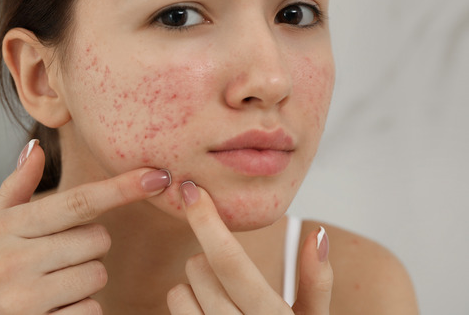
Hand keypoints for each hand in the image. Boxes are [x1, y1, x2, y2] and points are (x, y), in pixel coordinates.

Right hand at [0, 140, 171, 313]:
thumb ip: (16, 187)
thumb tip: (36, 146)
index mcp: (8, 227)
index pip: (76, 202)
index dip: (120, 188)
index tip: (157, 176)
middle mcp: (14, 261)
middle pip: (97, 240)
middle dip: (91, 247)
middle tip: (60, 257)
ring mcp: (25, 299)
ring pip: (98, 276)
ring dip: (87, 281)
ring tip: (54, 285)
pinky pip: (91, 312)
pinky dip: (82, 310)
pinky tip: (55, 310)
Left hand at [167, 182, 332, 314]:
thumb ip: (316, 282)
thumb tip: (316, 233)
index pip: (230, 262)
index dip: (207, 220)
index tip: (190, 189)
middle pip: (198, 269)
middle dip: (208, 262)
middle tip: (229, 277)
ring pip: (178, 292)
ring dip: (193, 289)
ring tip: (220, 303)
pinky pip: (174, 314)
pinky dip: (186, 310)